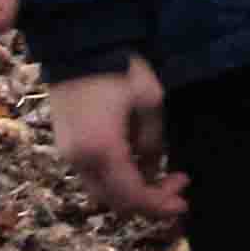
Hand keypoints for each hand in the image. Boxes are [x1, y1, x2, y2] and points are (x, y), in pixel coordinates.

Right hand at [50, 55, 189, 225]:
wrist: (79, 45)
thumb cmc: (119, 69)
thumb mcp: (150, 102)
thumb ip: (152, 143)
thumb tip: (151, 168)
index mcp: (103, 152)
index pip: (133, 196)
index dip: (160, 205)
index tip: (184, 202)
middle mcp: (80, 160)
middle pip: (115, 201)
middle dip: (148, 201)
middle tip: (176, 185)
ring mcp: (69, 153)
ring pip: (102, 190)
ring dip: (132, 191)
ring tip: (160, 175)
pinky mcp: (66, 144)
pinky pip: (93, 174)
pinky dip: (117, 179)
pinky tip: (137, 163)